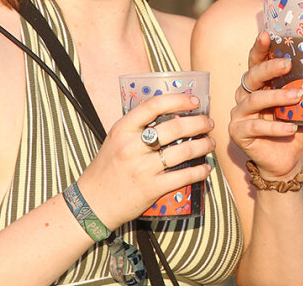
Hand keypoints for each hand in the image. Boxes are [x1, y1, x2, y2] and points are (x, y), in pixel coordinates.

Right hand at [77, 92, 214, 227]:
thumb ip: (137, 127)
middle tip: (208, 123)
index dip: (178, 100)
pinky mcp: (151, 188)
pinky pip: (182, 176)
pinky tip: (205, 168)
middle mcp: (132, 146)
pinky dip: (199, 171)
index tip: (195, 101)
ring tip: (210, 143)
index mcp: (123, 129)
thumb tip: (171, 113)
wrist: (92, 203)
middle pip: (174, 128)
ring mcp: (142, 168)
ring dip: (203, 146)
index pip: (154, 106)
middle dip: (198, 123)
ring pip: (183, 152)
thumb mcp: (116, 140)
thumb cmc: (106, 168)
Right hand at [230, 31, 302, 182]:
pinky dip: (275, 128)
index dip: (260, 46)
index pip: (257, 59)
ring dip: (276, 97)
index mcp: (262, 81)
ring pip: (254, 99)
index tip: (267, 34)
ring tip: (297, 97)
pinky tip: (291, 128)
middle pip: (252, 75)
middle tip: (288, 64)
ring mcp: (240, 112)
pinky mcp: (238, 131)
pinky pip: (255, 126)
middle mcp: (247, 93)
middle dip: (269, 67)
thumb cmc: (298, 124)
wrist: (290, 158)